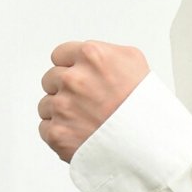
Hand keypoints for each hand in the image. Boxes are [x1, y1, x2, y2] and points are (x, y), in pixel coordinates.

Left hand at [38, 40, 149, 162]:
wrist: (147, 140)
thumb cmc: (142, 100)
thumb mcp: (132, 58)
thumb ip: (103, 51)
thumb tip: (86, 56)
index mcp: (90, 55)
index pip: (59, 54)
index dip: (70, 65)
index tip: (78, 75)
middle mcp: (73, 78)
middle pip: (50, 78)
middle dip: (64, 87)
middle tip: (85, 98)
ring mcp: (62, 106)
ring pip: (46, 103)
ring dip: (60, 110)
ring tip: (84, 117)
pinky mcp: (56, 133)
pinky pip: (45, 127)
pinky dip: (59, 130)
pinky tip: (79, 131)